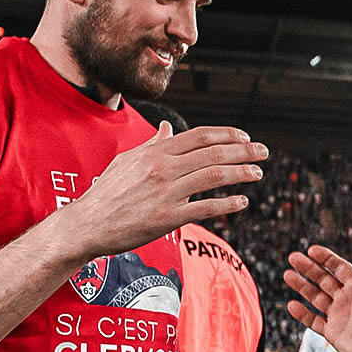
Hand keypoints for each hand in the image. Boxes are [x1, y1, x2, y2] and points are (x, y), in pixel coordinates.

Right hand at [62, 123, 266, 259]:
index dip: (227, 135)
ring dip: (242, 173)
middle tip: (264, 152)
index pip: (200, 136)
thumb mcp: (128, 160)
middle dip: (244, 151)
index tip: (245, 138)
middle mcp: (164, 168)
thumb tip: (169, 128)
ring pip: (214, 176)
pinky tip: (242, 201)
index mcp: (156, 152)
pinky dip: (228, 203)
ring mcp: (166, 192)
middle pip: (214, 153)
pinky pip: (205, 207)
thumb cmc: (108, 192)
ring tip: (258, 173)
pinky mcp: (168, 218)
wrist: (88, 223)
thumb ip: (153, 144)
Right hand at [284, 245, 351, 351]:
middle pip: (323, 279)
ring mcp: (338, 315)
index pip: (339, 268)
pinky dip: (303, 314)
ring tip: (287, 275)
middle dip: (308, 268)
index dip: (326, 258)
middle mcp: (347, 299)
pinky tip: (292, 305)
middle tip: (294, 257)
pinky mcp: (332, 332)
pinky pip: (313, 320)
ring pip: (315, 297)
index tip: (311, 250)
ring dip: (302, 286)